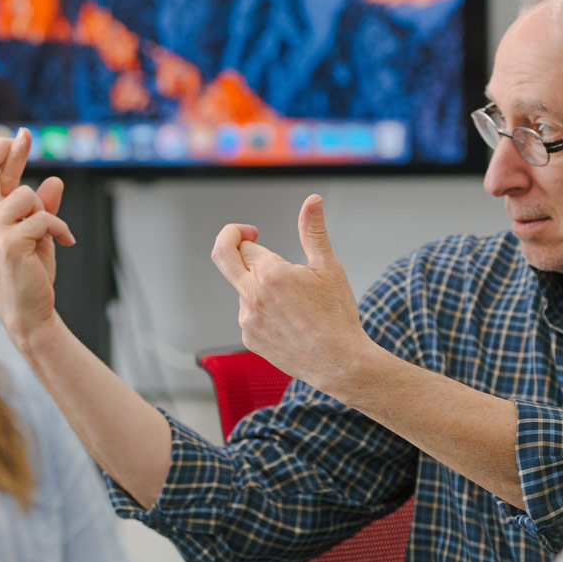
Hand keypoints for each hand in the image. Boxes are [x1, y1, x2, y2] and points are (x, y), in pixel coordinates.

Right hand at [0, 129, 75, 339]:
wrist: (29, 313)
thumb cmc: (31, 276)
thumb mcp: (39, 237)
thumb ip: (42, 209)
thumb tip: (54, 180)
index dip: (3, 152)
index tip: (20, 135)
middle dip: (5, 149)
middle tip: (24, 136)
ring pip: (27, 196)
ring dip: (47, 212)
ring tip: (54, 233)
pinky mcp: (9, 242)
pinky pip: (43, 218)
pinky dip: (60, 228)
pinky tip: (67, 241)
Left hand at [212, 195, 371, 391]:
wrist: (339, 362)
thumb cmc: (337, 314)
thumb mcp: (329, 267)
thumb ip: (313, 231)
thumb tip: (312, 199)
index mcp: (270, 274)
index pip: (246, 245)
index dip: (252, 237)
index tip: (255, 232)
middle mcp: (252, 296)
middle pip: (223, 258)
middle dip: (228, 241)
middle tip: (242, 236)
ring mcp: (247, 319)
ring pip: (242, 289)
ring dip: (257, 285)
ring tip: (292, 300)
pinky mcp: (249, 338)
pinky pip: (248, 313)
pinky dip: (261, 308)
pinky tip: (288, 319)